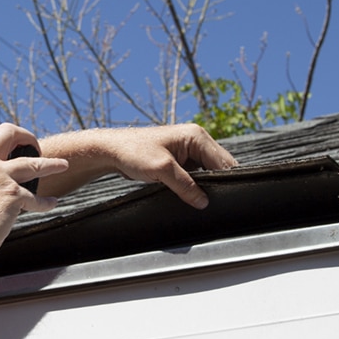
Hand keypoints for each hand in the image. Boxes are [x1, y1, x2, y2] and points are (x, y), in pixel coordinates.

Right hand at [0, 123, 67, 267]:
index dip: (0, 139)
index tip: (11, 146)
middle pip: (8, 133)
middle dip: (26, 137)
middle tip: (35, 147)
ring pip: (33, 163)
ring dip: (51, 164)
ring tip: (63, 165)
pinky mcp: (13, 196)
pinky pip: (36, 199)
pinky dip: (46, 203)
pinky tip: (52, 203)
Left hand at [109, 124, 237, 208]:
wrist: (112, 151)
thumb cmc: (133, 152)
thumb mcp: (162, 170)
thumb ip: (185, 186)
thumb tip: (203, 202)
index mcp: (197, 136)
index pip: (223, 161)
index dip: (226, 180)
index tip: (225, 198)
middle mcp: (196, 141)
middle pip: (219, 166)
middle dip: (217, 183)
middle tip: (213, 202)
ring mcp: (189, 151)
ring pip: (208, 172)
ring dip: (206, 185)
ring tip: (202, 199)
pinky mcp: (181, 161)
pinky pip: (196, 175)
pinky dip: (196, 186)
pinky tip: (192, 196)